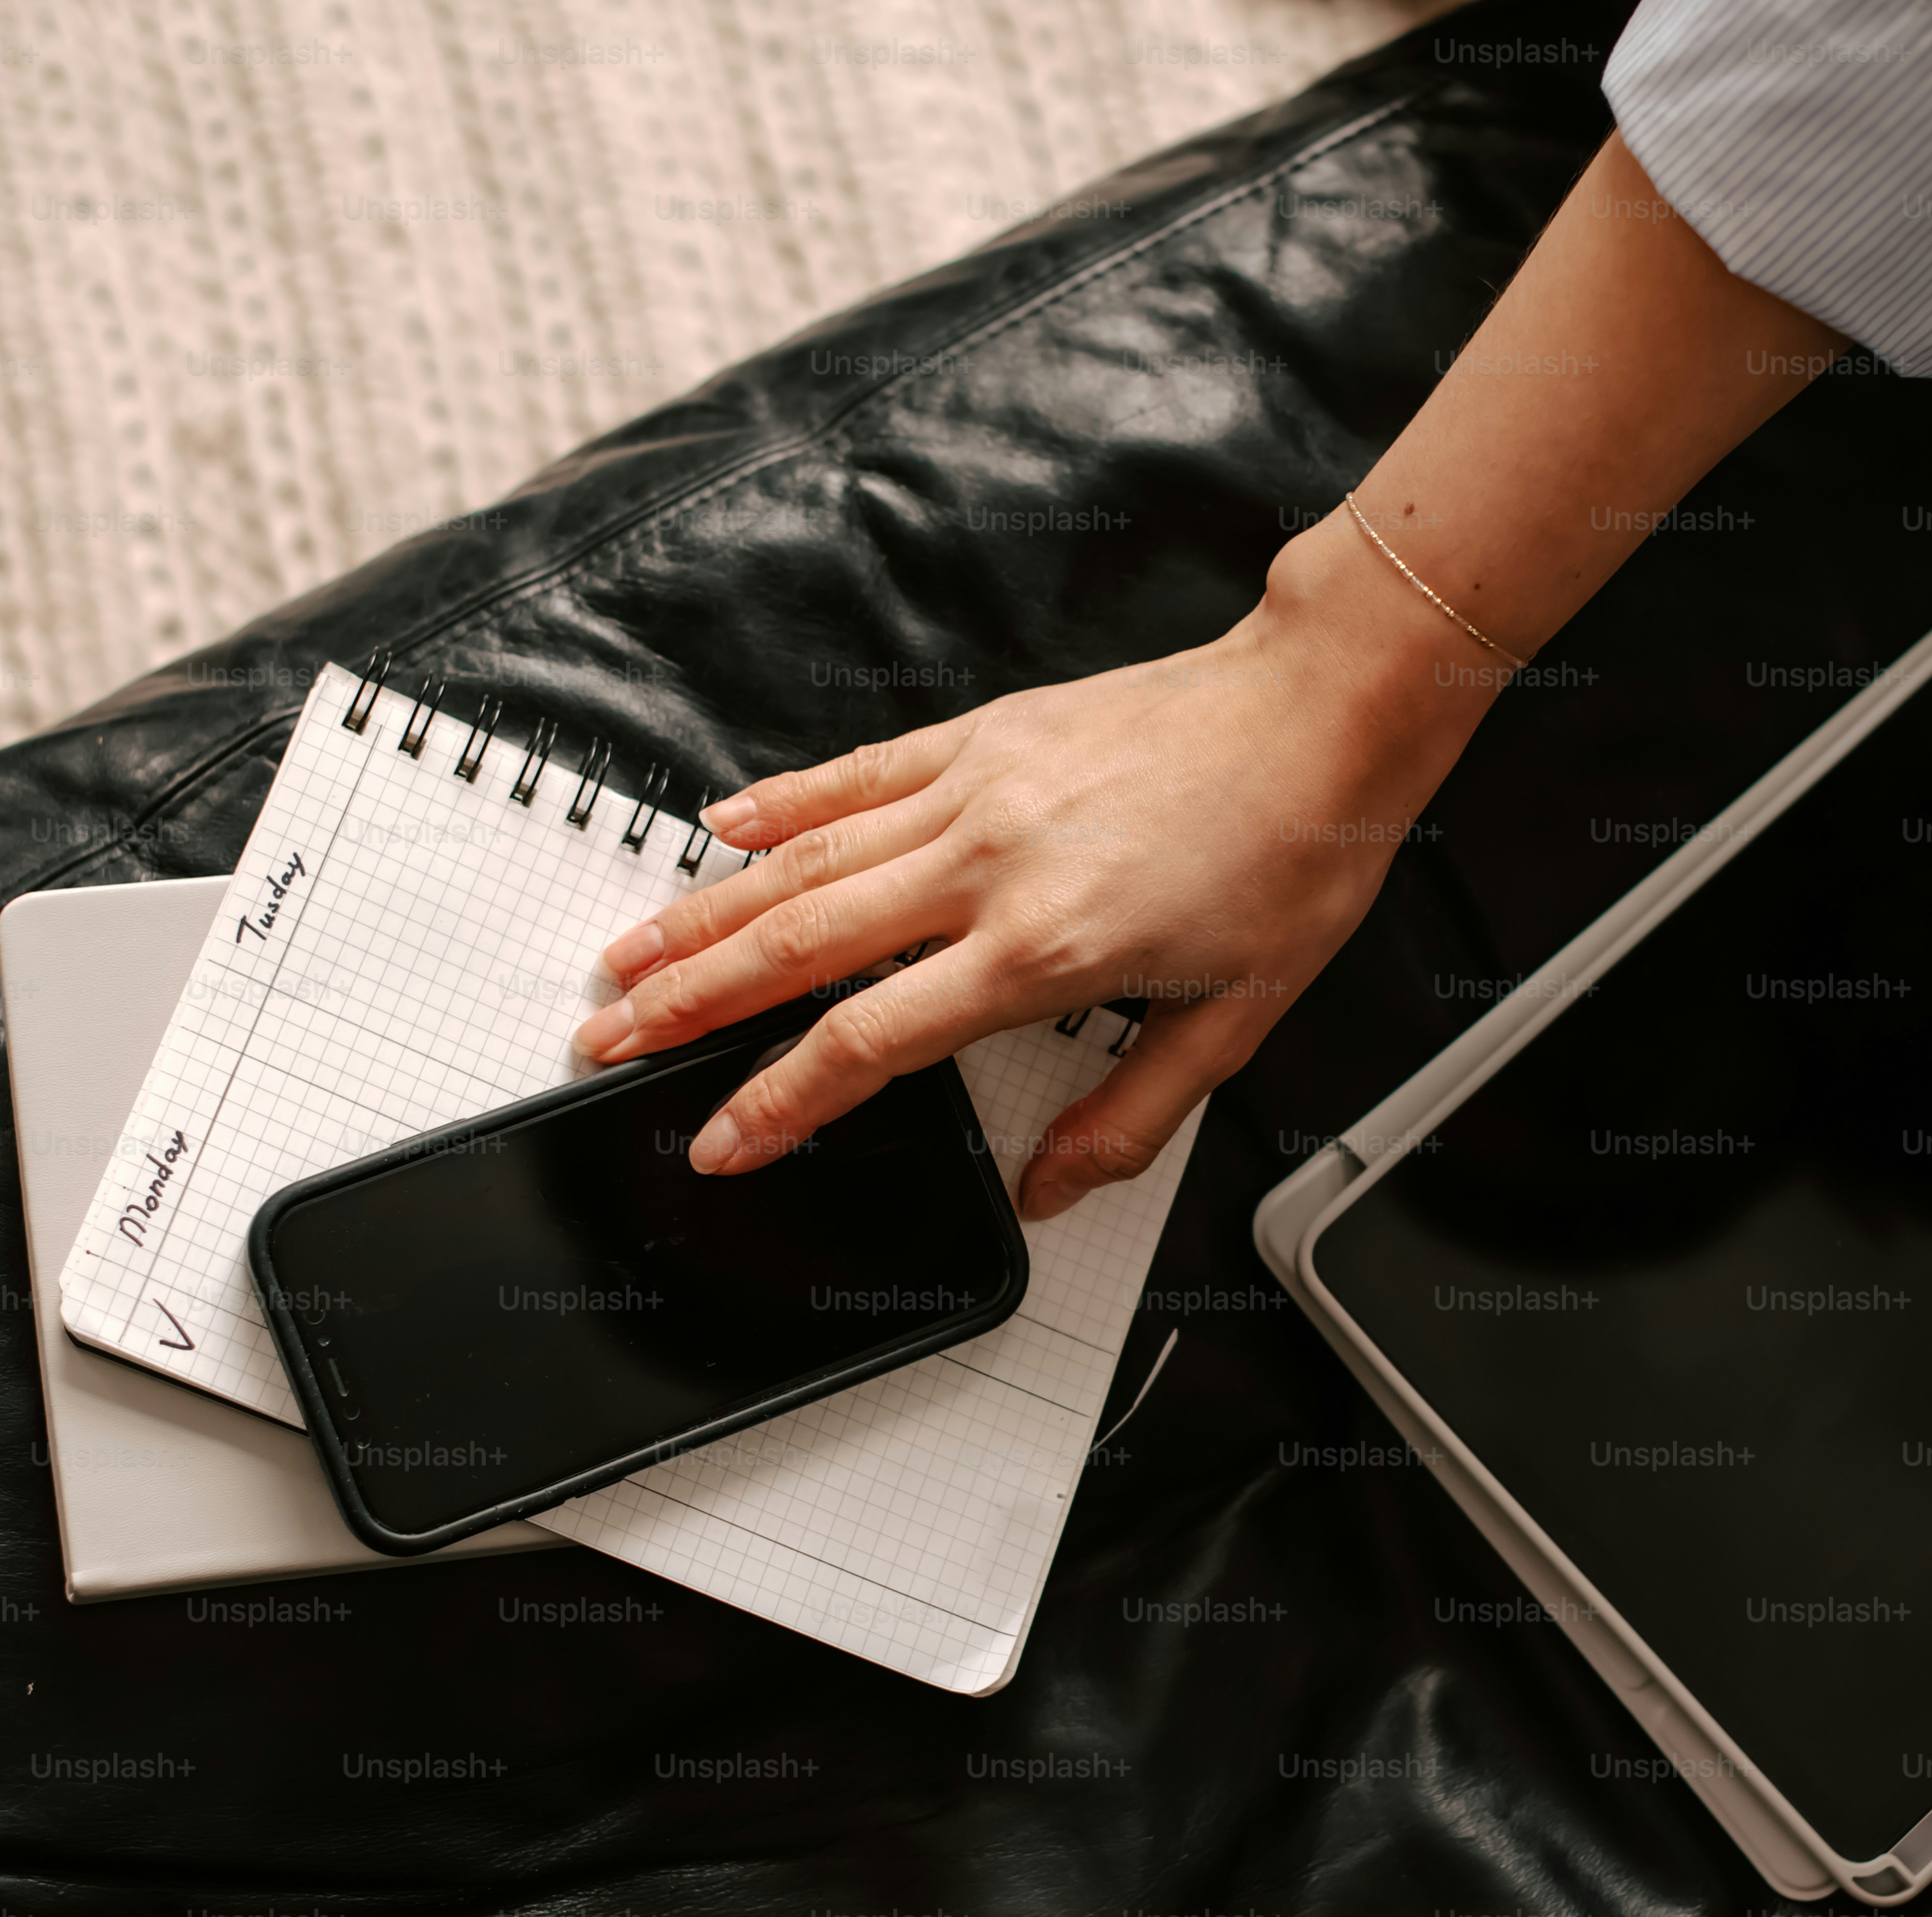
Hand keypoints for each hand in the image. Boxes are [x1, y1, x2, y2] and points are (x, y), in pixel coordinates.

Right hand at [573, 524, 1499, 1218]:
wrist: (1322, 711)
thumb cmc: (1292, 854)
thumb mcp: (1237, 1019)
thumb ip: (1132, 1115)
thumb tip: (1051, 1191)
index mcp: (1044, 950)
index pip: (871, 1042)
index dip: (781, 1100)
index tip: (720, 1139)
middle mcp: (988, 866)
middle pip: (800, 947)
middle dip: (690, 1004)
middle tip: (609, 1042)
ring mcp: (975, 791)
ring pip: (804, 861)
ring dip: (704, 913)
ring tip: (628, 957)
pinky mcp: (982, 737)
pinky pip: (857, 776)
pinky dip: (781, 804)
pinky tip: (721, 829)